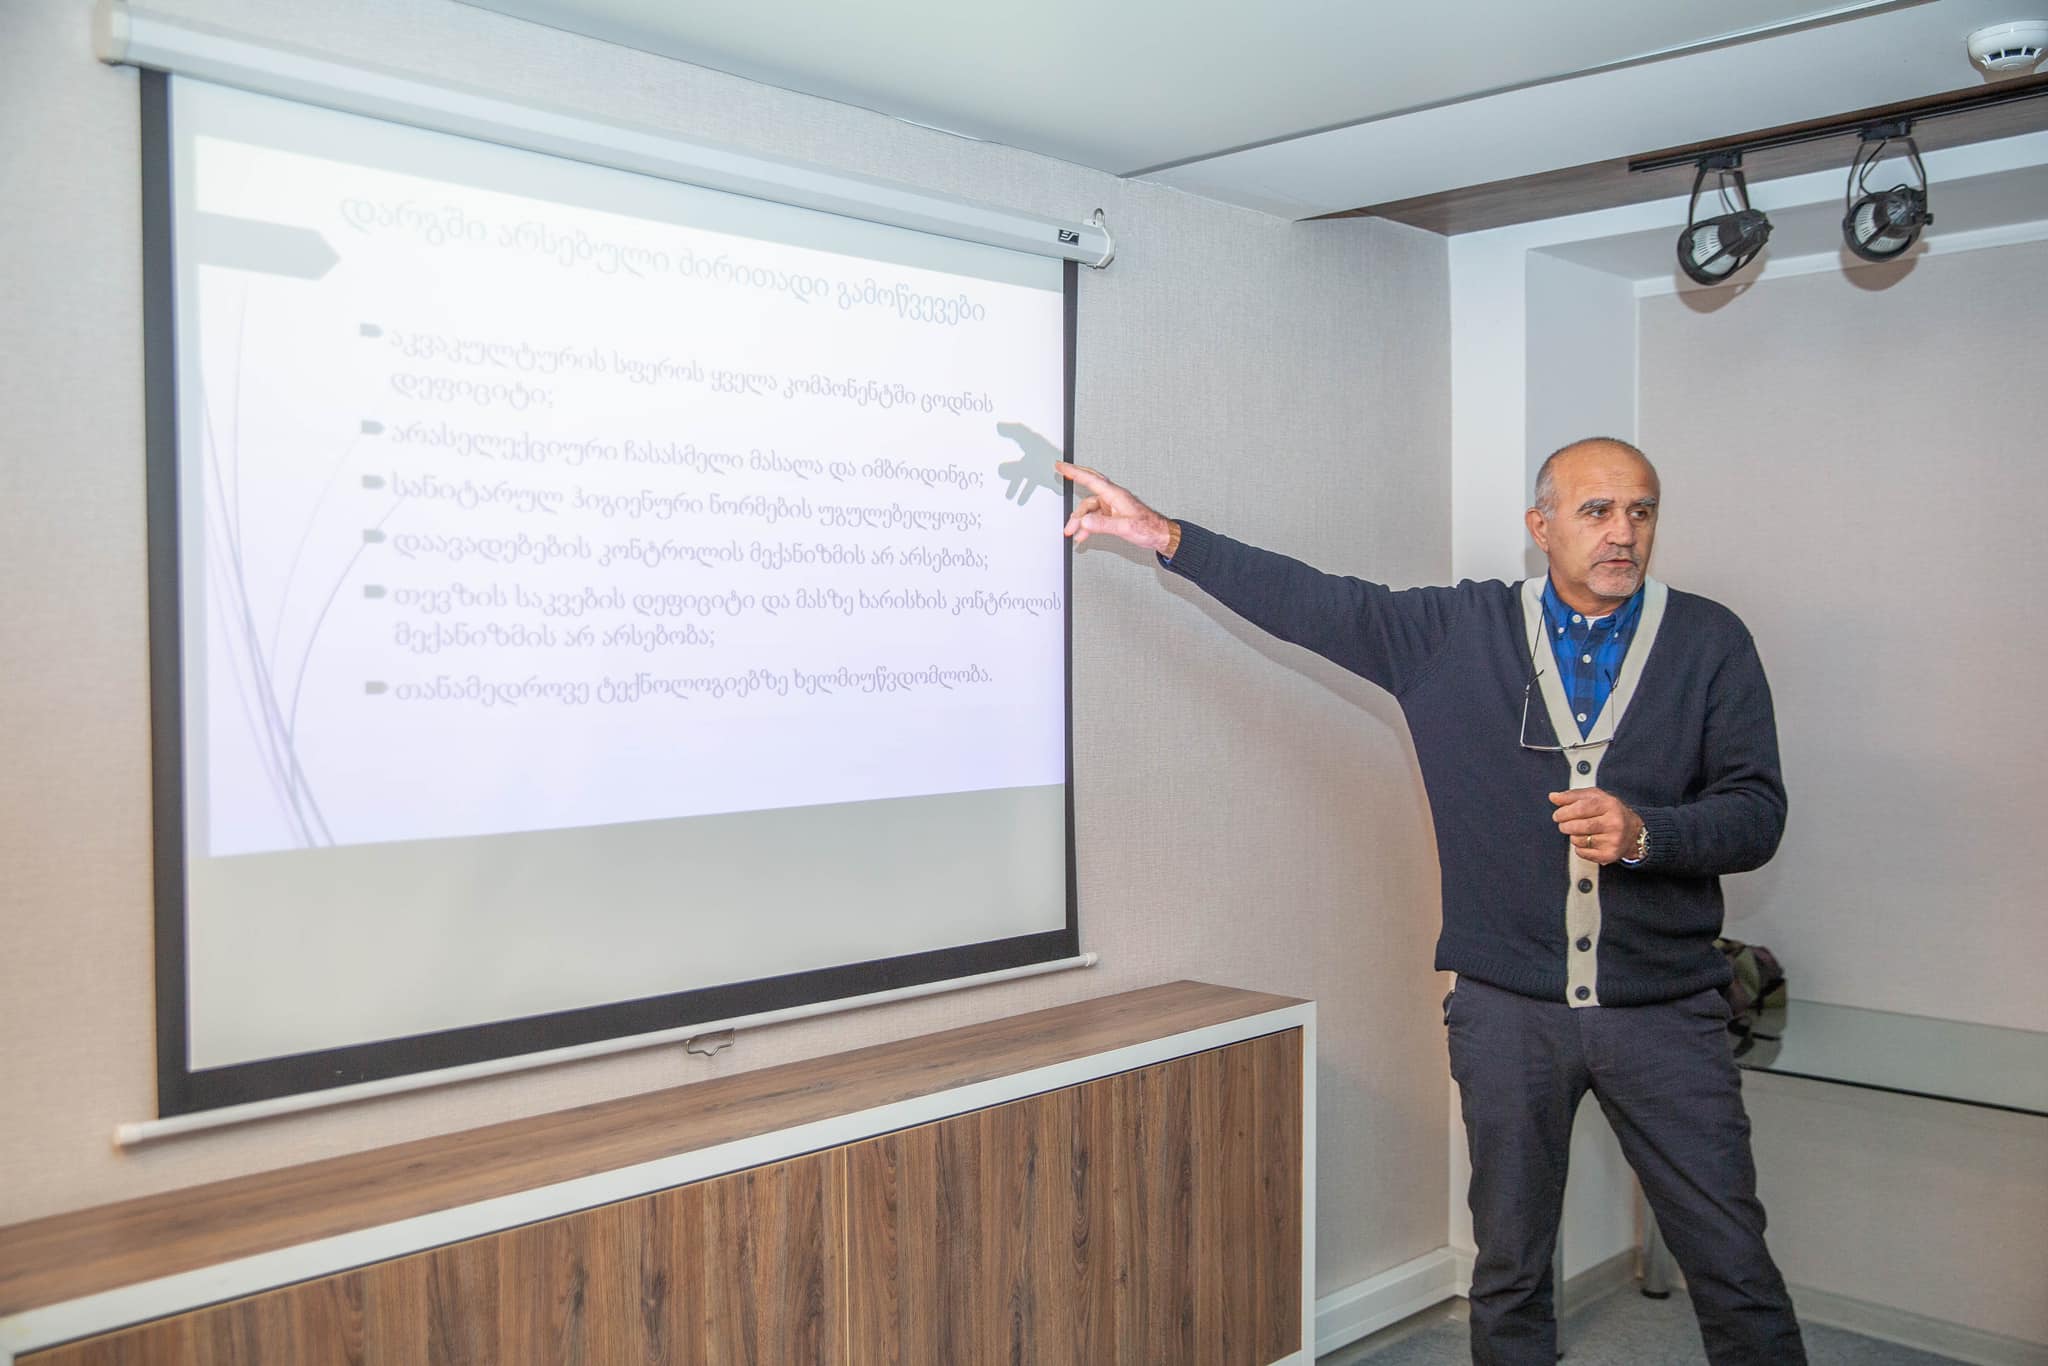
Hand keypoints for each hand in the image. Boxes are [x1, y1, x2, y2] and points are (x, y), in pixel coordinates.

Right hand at [1056, 462, 1175, 553]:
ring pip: (1089, 508)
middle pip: (1088, 487)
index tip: (1062, 465)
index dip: (1074, 471)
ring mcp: (1112, 506)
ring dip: (1079, 520)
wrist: (1159, 534)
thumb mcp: (1124, 527)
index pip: (1090, 479)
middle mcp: (1112, 497)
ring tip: (1072, 532)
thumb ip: (1102, 524)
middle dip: (1073, 483)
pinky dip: (1087, 526)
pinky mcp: (1113, 514)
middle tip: (1060, 475)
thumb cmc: (1148, 527)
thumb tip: (1084, 521)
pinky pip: (1095, 517)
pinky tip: (1083, 536)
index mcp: (1115, 494)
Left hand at [1549, 788, 1643, 865]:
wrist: (1634, 831)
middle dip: (1565, 825)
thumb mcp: (1595, 797)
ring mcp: (1613, 840)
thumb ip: (1572, 795)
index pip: (1581, 808)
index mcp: (1610, 805)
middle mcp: (1614, 823)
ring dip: (1573, 836)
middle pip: (1579, 826)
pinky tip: (1586, 841)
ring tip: (1578, 832)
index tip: (1557, 815)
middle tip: (1563, 824)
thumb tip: (1553, 797)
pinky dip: (1579, 848)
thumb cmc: (1610, 812)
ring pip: (1580, 840)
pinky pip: (1583, 853)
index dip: (1564, 812)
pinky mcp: (1610, 854)